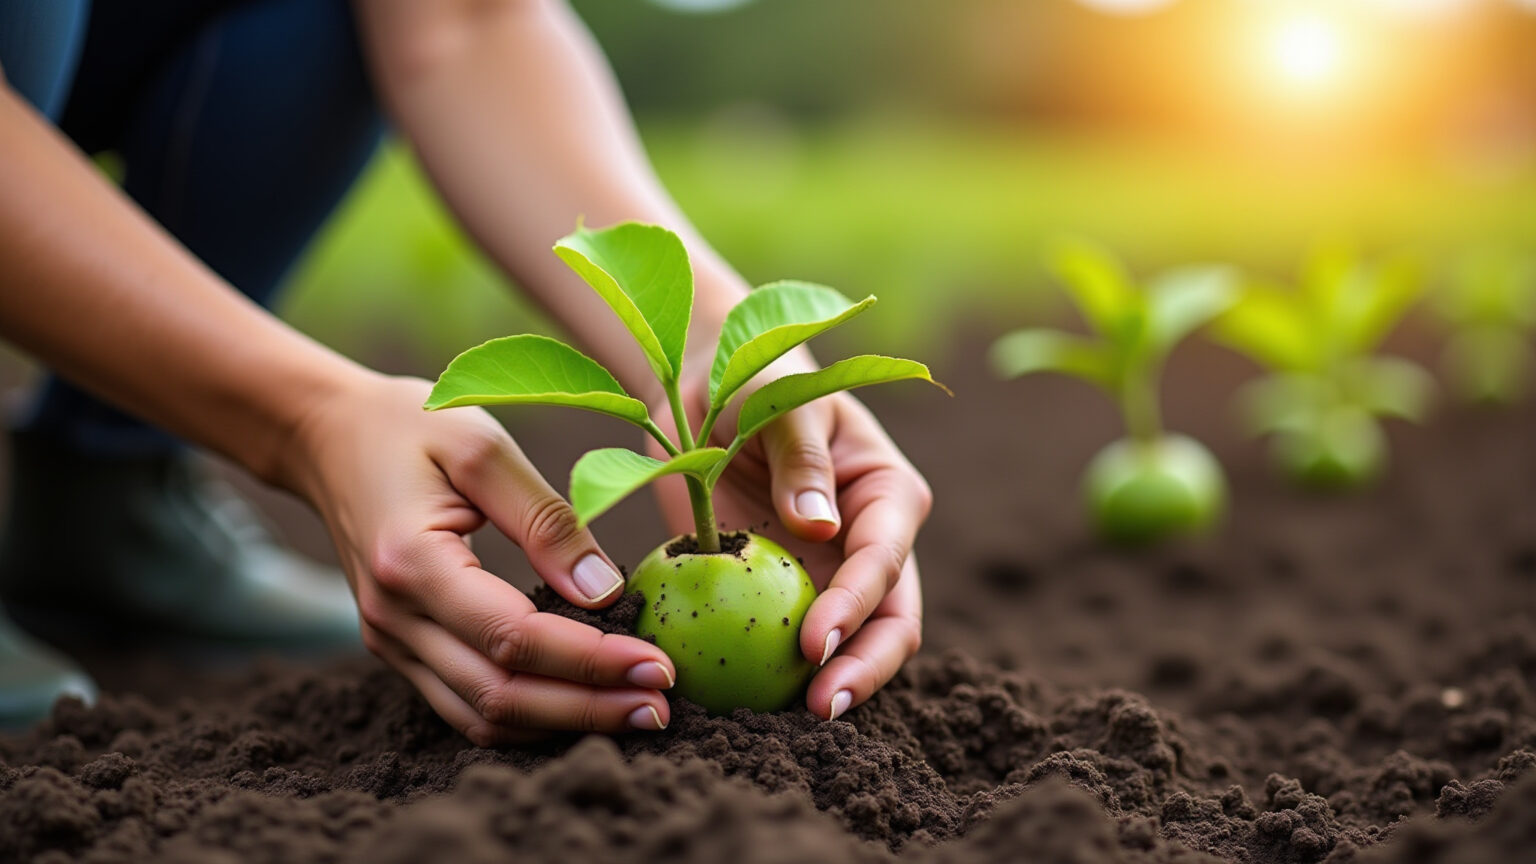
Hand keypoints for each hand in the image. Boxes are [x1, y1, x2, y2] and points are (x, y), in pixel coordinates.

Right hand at [282, 373, 675, 744]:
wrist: (328, 435)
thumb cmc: (412, 424)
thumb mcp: (483, 447)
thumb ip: (546, 520)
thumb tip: (605, 592)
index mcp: (412, 563)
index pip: (513, 639)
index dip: (591, 662)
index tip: (657, 666)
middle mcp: (393, 618)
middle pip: (500, 695)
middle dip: (587, 708)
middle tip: (662, 707)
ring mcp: (390, 641)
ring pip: (481, 716)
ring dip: (562, 724)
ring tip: (636, 713)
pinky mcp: (399, 647)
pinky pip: (466, 703)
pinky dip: (528, 714)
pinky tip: (582, 703)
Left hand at [650, 374, 929, 720]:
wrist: (712, 390)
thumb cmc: (757, 378)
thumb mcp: (780, 401)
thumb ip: (801, 456)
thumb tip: (822, 527)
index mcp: (887, 494)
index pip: (883, 560)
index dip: (855, 605)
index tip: (814, 642)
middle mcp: (872, 543)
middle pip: (890, 621)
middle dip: (864, 668)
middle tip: (821, 709)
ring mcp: (833, 576)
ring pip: (852, 645)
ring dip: (831, 684)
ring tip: (793, 721)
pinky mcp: (788, 594)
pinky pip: (789, 644)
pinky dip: (779, 675)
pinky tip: (748, 702)